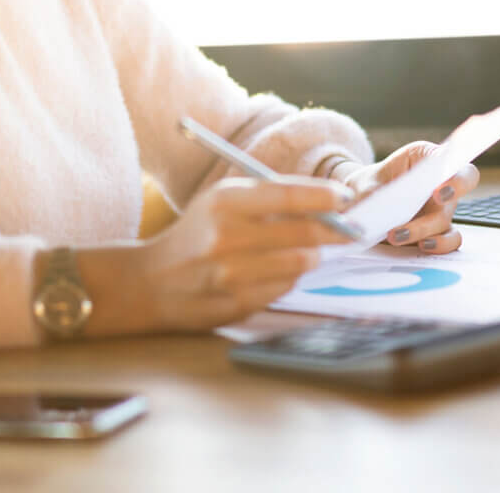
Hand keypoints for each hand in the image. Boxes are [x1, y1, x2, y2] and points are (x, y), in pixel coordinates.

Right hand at [122, 176, 353, 332]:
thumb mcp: (222, 200)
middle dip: (333, 230)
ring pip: (300, 263)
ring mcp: (232, 275)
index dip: (323, 196)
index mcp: (224, 201)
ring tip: (306, 250)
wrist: (154, 281)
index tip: (345, 197)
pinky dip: (289, 276)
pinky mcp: (238, 304)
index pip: (287, 194)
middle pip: (304, 233)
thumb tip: (326, 201)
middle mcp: (227, 237)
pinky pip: (285, 287)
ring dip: (311, 255)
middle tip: (346, 228)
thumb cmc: (198, 232)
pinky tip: (276, 269)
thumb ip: (268, 196)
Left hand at [341, 141, 479, 253]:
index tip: (438, 189)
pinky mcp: (437, 229)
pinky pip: (448, 239)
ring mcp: (440, 207)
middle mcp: (438, 182)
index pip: (451, 158)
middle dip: (452, 193)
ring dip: (424, 229)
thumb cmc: (369, 185)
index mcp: (425, 158)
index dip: (451, 171)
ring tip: (397, 235)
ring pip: (445, 219)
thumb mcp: (364, 183)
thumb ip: (370, 191)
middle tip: (436, 199)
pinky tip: (421, 246)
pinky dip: (438, 245)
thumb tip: (376, 204)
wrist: (363, 203)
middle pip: (458, 187)